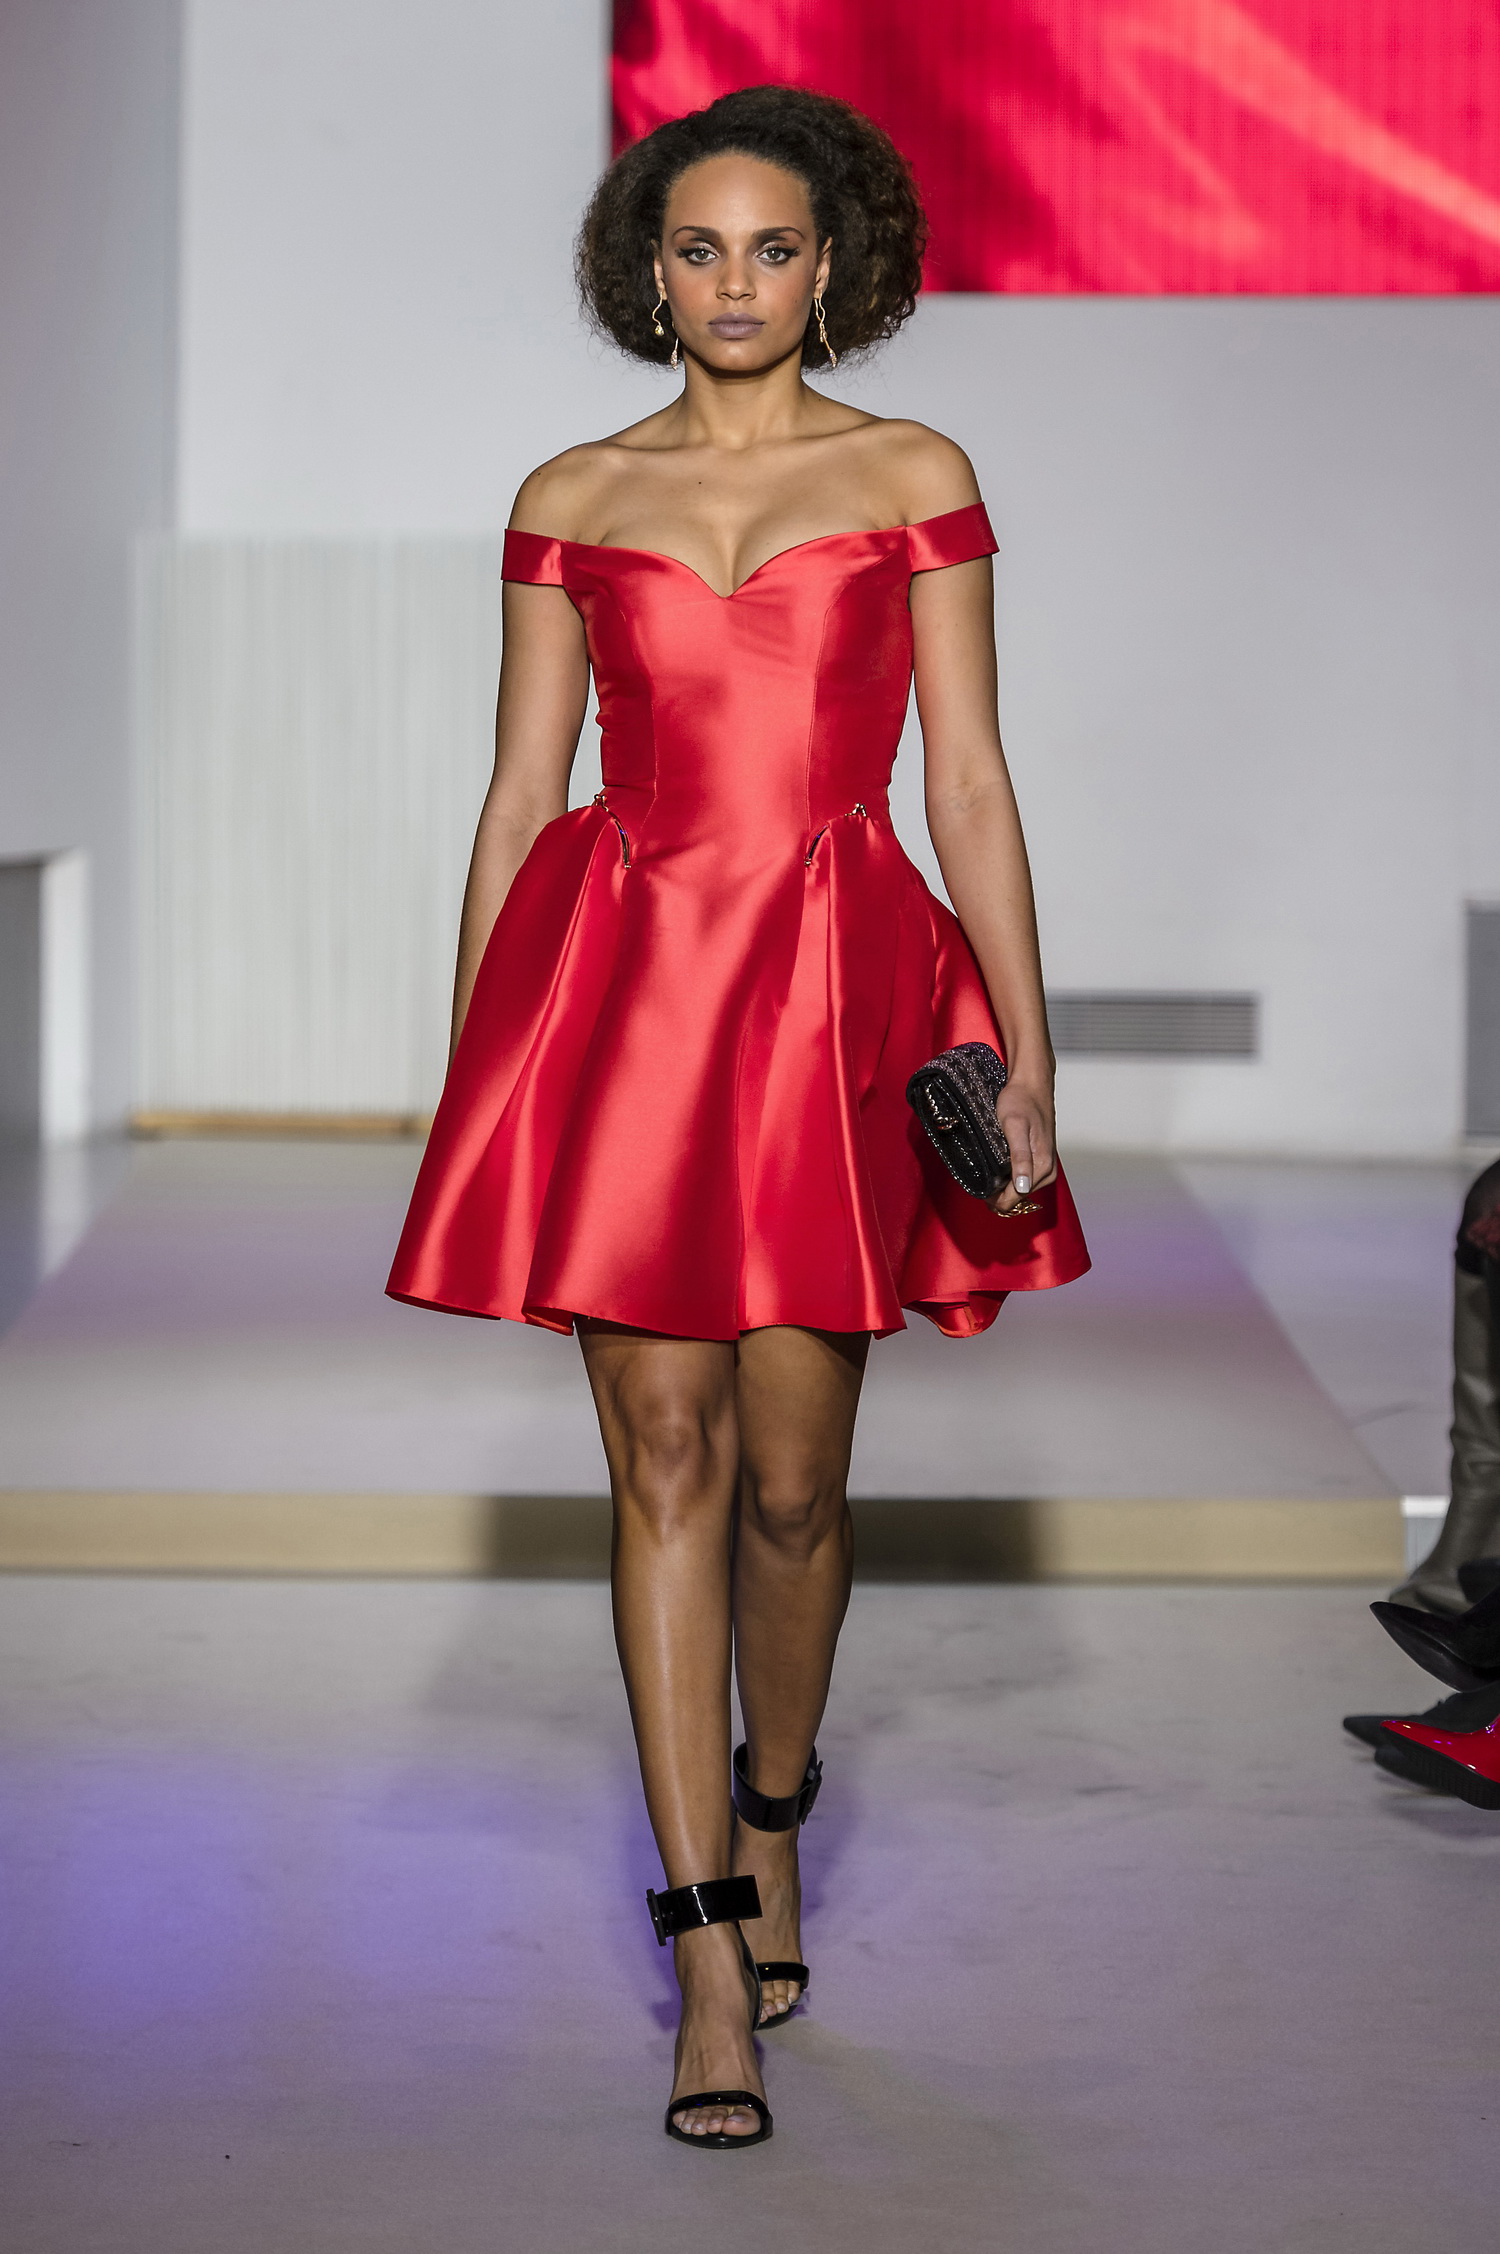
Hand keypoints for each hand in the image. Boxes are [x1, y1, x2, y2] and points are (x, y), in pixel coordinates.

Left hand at [987, 1076, 1057, 1215]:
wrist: (1030, 1085)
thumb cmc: (1021, 1100)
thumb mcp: (1014, 1127)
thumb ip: (1020, 1158)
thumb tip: (1023, 1187)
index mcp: (1043, 1166)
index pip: (1015, 1199)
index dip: (994, 1198)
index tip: (978, 1189)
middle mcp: (1047, 1170)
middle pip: (1017, 1198)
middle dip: (997, 1193)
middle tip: (980, 1176)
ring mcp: (1045, 1167)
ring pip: (1019, 1191)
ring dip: (1002, 1186)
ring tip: (987, 1170)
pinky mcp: (1040, 1161)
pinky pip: (1022, 1180)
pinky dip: (1008, 1178)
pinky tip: (998, 1167)